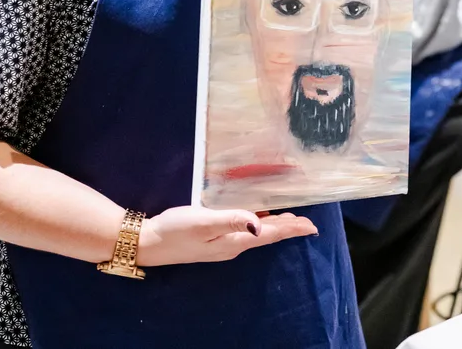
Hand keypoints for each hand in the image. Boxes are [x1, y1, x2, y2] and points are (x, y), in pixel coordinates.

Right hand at [137, 206, 316, 266]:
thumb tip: (259, 223)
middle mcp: (232, 245)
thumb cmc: (177, 230)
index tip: (312, 226)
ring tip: (290, 219)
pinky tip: (257, 216)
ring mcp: (222, 243)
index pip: (270, 234)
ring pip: (257, 233)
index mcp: (234, 241)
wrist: (149, 243)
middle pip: (267, 235)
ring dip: (275, 226)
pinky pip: (244, 230)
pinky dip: (258, 222)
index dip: (292, 228)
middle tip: (307, 222)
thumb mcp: (205, 221)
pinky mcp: (213, 238)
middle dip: (288, 228)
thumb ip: (232, 219)